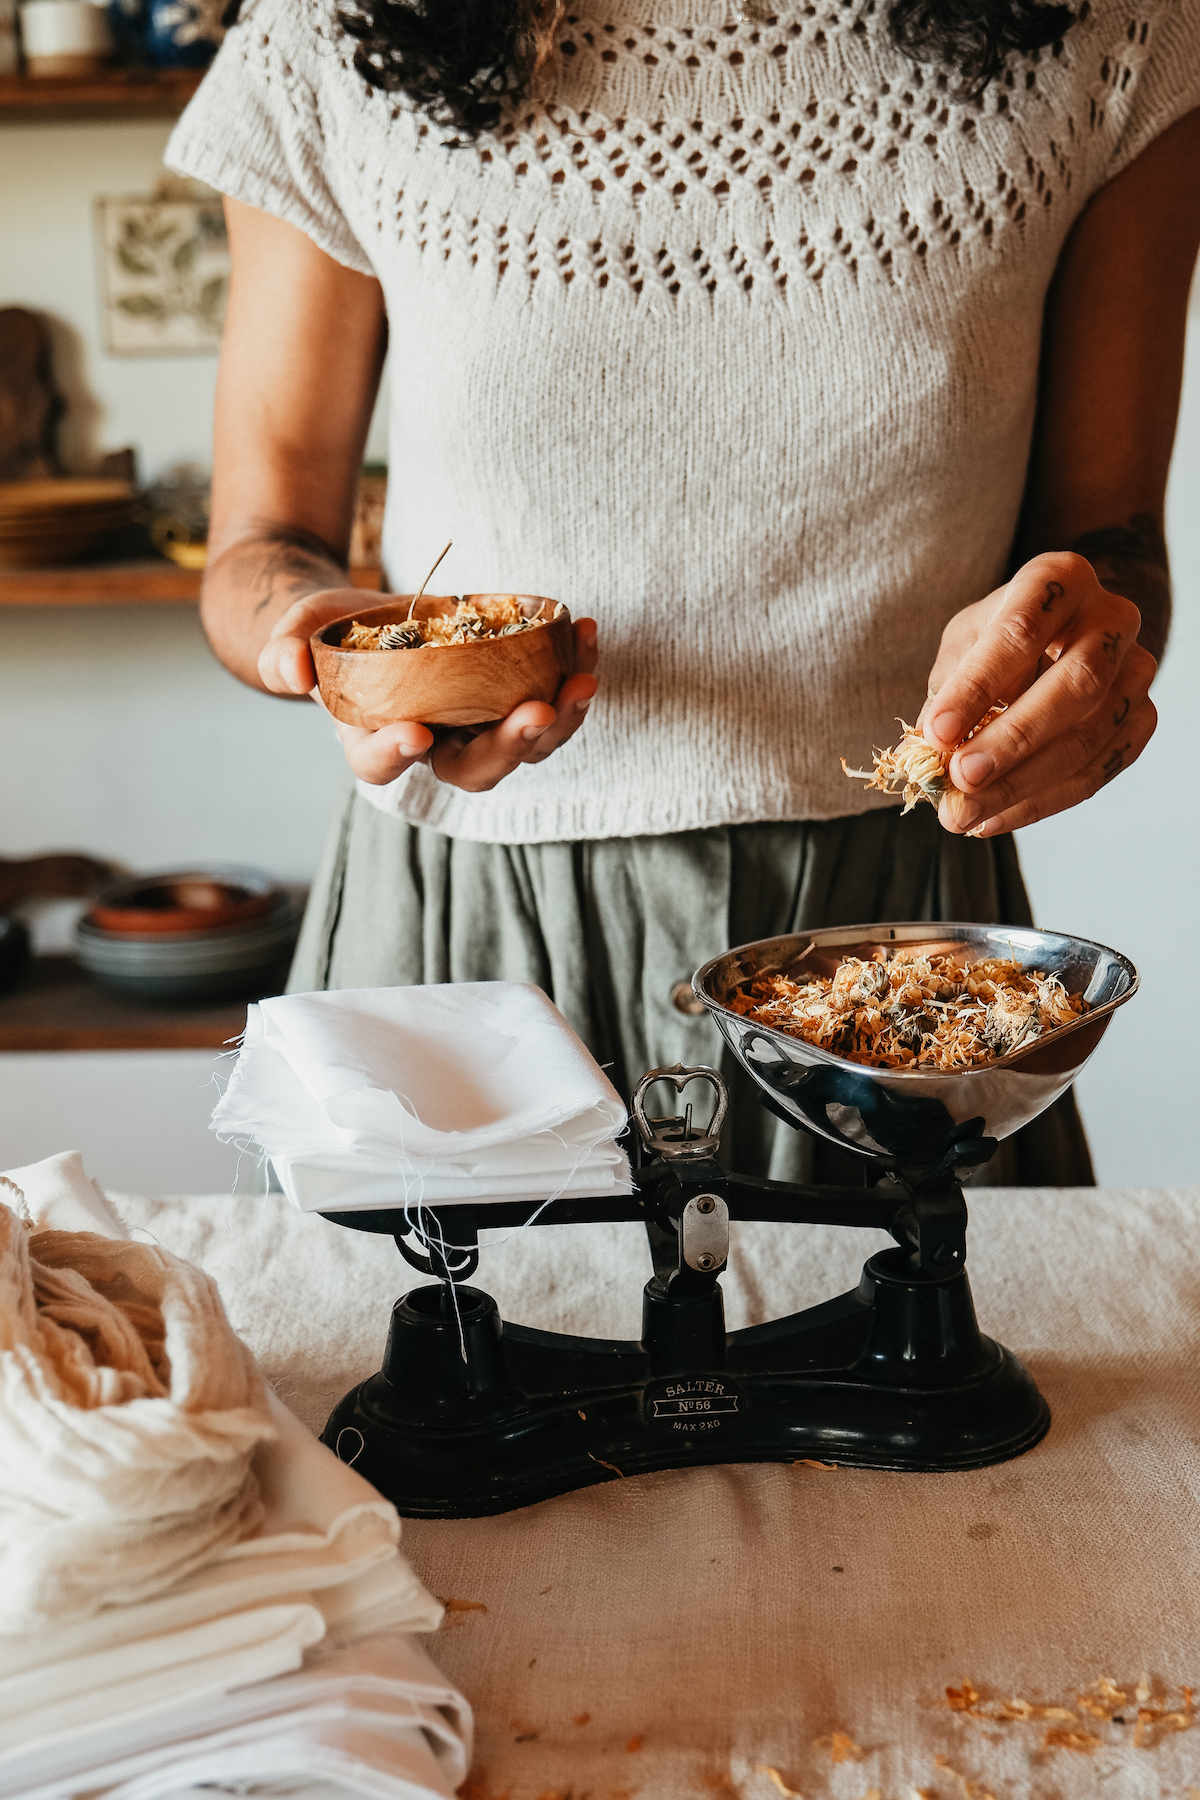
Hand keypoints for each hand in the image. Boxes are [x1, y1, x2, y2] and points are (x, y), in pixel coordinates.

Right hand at [258, 587, 599, 791]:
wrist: (366, 618)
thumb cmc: (328, 633)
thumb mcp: (297, 633)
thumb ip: (286, 653)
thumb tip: (290, 668)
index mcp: (373, 741)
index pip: (381, 764)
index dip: (396, 754)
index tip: (415, 733)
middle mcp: (433, 746)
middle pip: (474, 768)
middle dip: (509, 745)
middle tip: (535, 712)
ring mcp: (475, 726)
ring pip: (524, 744)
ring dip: (559, 718)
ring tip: (582, 679)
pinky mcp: (507, 697)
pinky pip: (548, 696)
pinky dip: (570, 669)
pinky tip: (584, 633)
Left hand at [918, 552, 1156, 837]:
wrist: (1060, 639)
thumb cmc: (1000, 639)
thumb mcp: (966, 643)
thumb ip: (952, 687)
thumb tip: (933, 751)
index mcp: (1061, 580)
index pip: (1021, 633)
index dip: (979, 686)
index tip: (938, 733)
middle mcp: (1112, 619)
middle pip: (1075, 685)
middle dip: (1013, 741)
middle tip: (961, 781)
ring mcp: (1136, 670)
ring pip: (1089, 737)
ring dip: (1022, 785)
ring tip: (964, 816)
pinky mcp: (1142, 718)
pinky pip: (1098, 771)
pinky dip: (1041, 802)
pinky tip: (992, 819)